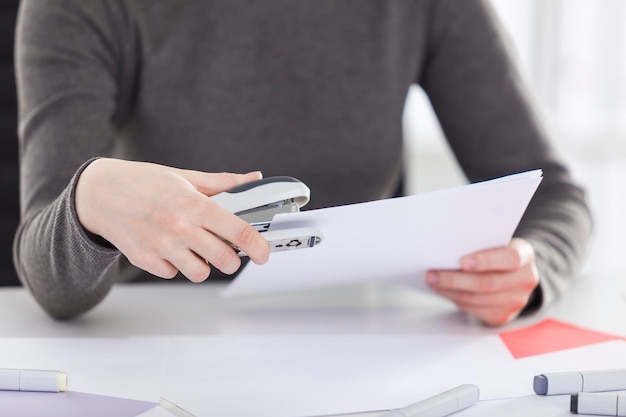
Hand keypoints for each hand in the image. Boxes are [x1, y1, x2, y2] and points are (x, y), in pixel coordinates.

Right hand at [75, 158, 269, 281]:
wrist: (99, 193)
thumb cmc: (144, 183)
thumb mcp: (186, 178)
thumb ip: (224, 184)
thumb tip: (253, 180)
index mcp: (194, 205)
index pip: (237, 232)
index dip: (257, 246)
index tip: (264, 253)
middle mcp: (179, 228)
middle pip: (224, 260)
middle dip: (232, 259)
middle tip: (226, 250)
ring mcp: (161, 247)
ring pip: (200, 273)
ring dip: (204, 264)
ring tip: (194, 247)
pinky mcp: (145, 260)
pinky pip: (174, 273)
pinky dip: (176, 265)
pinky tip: (168, 246)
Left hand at [425, 238, 538, 325]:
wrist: (511, 274)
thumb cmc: (496, 253)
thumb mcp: (495, 242)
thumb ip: (479, 243)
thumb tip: (446, 249)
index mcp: (525, 255)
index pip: (510, 259)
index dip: (485, 261)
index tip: (461, 262)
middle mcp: (525, 279)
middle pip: (487, 283)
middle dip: (454, 279)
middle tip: (432, 274)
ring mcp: (516, 301)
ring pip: (476, 299)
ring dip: (449, 291)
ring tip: (432, 282)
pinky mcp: (503, 316)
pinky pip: (474, 310)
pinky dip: (455, 300)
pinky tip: (444, 291)